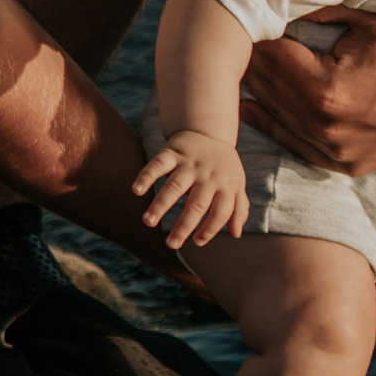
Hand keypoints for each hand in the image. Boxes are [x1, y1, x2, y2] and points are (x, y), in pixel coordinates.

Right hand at [131, 130, 249, 249]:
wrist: (209, 131)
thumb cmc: (223, 166)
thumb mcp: (237, 184)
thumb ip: (238, 208)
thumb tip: (237, 234)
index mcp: (226, 185)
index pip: (221, 212)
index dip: (211, 229)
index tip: (197, 242)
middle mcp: (208, 175)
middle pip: (197, 204)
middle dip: (183, 226)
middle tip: (171, 244)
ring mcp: (190, 163)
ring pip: (175, 186)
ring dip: (161, 205)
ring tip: (148, 222)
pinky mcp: (173, 152)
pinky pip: (159, 164)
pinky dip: (147, 176)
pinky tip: (137, 190)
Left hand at [241, 6, 375, 176]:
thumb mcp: (367, 15)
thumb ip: (315, 7)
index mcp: (328, 91)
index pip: (266, 58)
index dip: (249, 34)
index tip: (232, 15)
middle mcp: (329, 130)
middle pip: (267, 90)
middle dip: (247, 61)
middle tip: (227, 36)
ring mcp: (340, 153)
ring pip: (277, 121)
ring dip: (256, 92)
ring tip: (237, 66)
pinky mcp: (350, 164)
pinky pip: (299, 147)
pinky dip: (277, 125)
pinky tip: (254, 108)